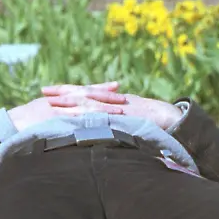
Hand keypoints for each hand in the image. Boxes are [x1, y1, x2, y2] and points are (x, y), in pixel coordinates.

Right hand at [7, 94, 124, 131]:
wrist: (7, 125)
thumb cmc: (24, 123)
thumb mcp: (44, 112)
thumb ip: (61, 112)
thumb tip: (77, 117)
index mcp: (58, 97)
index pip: (83, 90)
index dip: (100, 87)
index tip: (117, 86)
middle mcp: (59, 100)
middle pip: (87, 95)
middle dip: (106, 96)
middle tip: (124, 97)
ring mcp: (57, 110)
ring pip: (84, 106)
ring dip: (103, 108)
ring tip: (120, 111)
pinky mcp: (53, 119)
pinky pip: (73, 119)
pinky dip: (88, 119)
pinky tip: (102, 122)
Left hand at [44, 85, 183, 130]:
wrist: (174, 119)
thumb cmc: (158, 123)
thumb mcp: (134, 121)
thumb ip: (119, 121)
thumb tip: (107, 127)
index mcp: (114, 101)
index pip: (88, 94)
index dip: (70, 91)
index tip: (52, 91)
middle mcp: (113, 101)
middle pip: (84, 94)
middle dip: (63, 93)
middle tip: (44, 91)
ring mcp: (117, 107)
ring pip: (90, 102)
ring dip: (70, 102)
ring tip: (51, 102)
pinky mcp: (122, 115)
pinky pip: (102, 115)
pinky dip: (87, 115)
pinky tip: (72, 117)